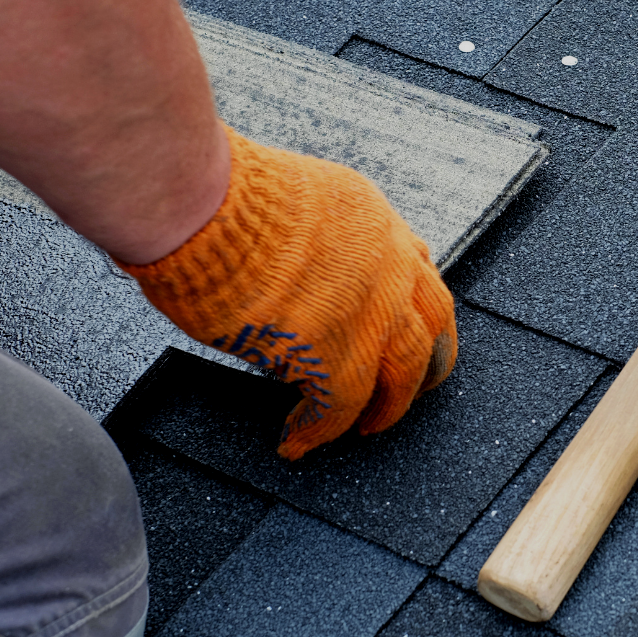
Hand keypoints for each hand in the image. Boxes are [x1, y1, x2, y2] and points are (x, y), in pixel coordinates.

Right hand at [121, 126, 456, 458]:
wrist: (203, 206)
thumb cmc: (218, 196)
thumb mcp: (292, 198)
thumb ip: (312, 237)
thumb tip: (289, 267)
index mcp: (374, 221)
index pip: (418, 270)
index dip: (413, 307)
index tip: (408, 328)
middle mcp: (390, 264)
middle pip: (434, 325)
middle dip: (428, 363)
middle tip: (412, 390)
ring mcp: (371, 311)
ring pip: (405, 373)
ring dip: (388, 407)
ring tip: (366, 428)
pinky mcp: (336, 355)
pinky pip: (339, 408)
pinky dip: (317, 431)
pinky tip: (296, 440)